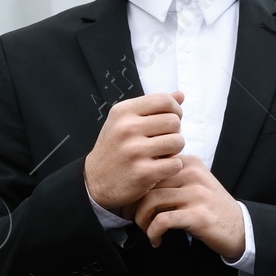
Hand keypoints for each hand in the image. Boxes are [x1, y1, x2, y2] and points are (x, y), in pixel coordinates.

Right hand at [84, 91, 185, 214]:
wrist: (94, 180)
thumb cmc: (115, 147)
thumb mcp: (125, 121)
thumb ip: (152, 107)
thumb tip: (180, 95)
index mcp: (123, 111)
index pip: (165, 100)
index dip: (175, 110)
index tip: (169, 121)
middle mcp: (127, 128)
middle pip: (174, 121)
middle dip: (174, 132)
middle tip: (163, 141)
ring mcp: (134, 151)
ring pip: (178, 142)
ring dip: (174, 150)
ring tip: (162, 154)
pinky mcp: (142, 172)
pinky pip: (175, 164)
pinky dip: (172, 167)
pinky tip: (160, 168)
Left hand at [131, 154, 244, 259]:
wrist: (241, 228)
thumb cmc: (210, 208)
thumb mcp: (193, 185)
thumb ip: (170, 179)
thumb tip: (134, 187)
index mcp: (189, 163)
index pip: (150, 169)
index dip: (134, 188)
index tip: (130, 203)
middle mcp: (192, 174)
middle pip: (147, 185)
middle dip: (133, 205)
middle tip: (131, 219)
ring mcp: (196, 193)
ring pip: (151, 202)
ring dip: (142, 221)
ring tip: (146, 231)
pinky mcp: (198, 215)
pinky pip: (162, 221)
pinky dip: (153, 232)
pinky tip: (156, 240)